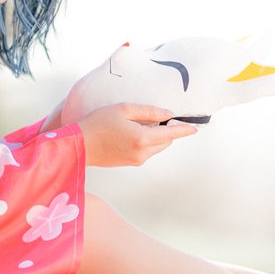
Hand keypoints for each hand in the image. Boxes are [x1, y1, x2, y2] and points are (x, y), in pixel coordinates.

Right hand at [77, 104, 197, 166]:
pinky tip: (129, 133)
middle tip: (154, 116)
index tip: (195, 127)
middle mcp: (142, 153)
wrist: (79, 145)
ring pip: (156, 147)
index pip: (171, 133)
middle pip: (165, 141)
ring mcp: (136, 160)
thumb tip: (167, 114)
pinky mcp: (129, 163)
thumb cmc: (98, 124)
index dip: (184, 130)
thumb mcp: (124, 110)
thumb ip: (149, 112)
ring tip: (136, 124)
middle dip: (165, 130)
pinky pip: (145, 151)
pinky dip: (145, 142)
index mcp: (143, 138)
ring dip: (154, 136)